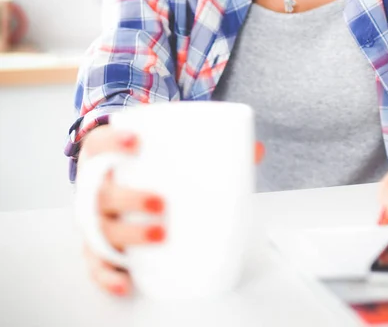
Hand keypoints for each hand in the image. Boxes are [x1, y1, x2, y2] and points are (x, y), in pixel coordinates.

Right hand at [78, 126, 264, 296]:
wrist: (117, 177)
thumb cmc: (144, 163)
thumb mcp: (163, 148)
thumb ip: (207, 145)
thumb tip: (256, 150)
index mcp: (104, 156)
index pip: (99, 144)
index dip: (113, 142)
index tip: (136, 142)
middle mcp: (94, 187)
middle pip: (103, 193)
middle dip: (129, 199)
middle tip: (161, 202)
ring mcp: (94, 217)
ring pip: (102, 229)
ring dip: (129, 235)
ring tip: (160, 234)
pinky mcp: (97, 245)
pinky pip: (97, 263)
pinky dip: (108, 276)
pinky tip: (126, 282)